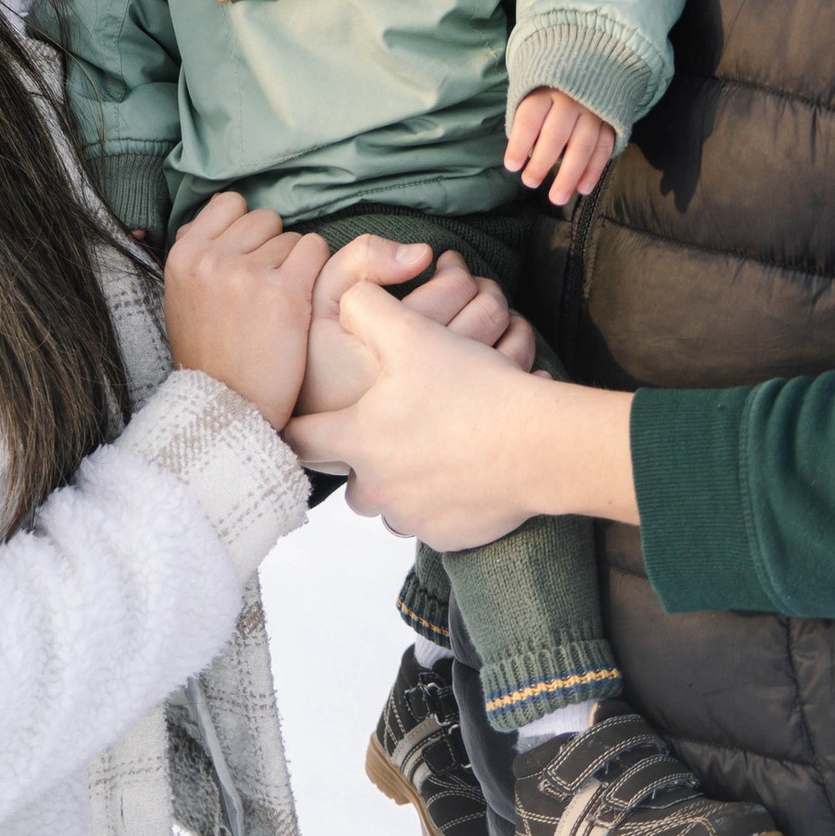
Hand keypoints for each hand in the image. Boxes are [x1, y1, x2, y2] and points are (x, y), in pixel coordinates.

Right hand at [162, 193, 327, 431]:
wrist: (227, 407)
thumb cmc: (211, 356)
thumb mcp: (183, 298)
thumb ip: (200, 254)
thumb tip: (222, 210)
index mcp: (183, 256)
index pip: (229, 203)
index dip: (246, 227)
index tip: (250, 257)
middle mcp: (211, 259)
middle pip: (265, 219)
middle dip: (272, 247)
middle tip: (266, 289)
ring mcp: (247, 274)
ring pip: (292, 238)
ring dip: (295, 265)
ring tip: (279, 305)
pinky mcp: (284, 293)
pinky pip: (316, 251)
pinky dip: (318, 272)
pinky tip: (303, 302)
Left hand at [282, 280, 637, 550]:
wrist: (538, 446)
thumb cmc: (472, 390)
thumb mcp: (414, 333)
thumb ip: (368, 307)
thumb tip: (348, 298)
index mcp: (359, 439)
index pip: (301, 439)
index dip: (296, 428)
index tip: (297, 425)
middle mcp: (376, 487)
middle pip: (348, 482)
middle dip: (359, 462)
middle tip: (386, 436)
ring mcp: (412, 516)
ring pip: (389, 505)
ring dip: (398, 484)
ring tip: (427, 453)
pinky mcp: (447, 536)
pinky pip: (429, 522)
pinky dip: (438, 503)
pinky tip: (461, 474)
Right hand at [299, 230, 535, 419]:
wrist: (315, 428)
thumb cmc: (316, 360)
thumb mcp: (319, 299)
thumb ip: (361, 261)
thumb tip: (422, 254)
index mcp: (393, 343)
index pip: (452, 288)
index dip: (454, 268)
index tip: (447, 265)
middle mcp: (427, 379)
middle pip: (487, 312)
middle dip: (484, 287)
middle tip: (470, 284)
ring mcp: (450, 406)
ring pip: (507, 343)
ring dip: (503, 315)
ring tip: (482, 309)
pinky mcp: (466, 426)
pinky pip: (512, 374)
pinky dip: (515, 349)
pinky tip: (497, 345)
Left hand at [505, 88, 617, 208]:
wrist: (592, 66)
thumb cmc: (551, 87)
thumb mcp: (533, 91)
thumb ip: (529, 120)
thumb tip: (522, 155)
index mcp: (545, 90)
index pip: (530, 119)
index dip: (520, 144)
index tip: (512, 166)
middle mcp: (570, 99)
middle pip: (555, 135)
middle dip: (542, 163)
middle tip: (530, 182)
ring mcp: (593, 110)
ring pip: (582, 146)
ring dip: (569, 175)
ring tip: (557, 197)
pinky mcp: (611, 120)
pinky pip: (604, 148)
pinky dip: (594, 170)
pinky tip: (583, 189)